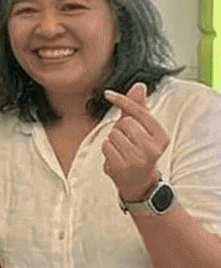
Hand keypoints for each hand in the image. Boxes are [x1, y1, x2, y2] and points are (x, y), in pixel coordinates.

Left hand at [102, 84, 168, 204]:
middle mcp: (153, 149)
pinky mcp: (122, 167)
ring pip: (113, 134)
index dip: (123, 101)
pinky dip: (107, 150)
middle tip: (126, 141)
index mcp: (161, 137)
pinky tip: (116, 158)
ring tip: (121, 150)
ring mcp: (137, 159)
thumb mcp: (142, 129)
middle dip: (120, 129)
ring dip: (112, 140)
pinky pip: (105, 146)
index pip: (139, 112)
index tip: (108, 94)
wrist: (138, 182)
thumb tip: (139, 85)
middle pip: (124, 123)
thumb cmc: (139, 149)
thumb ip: (138, 108)